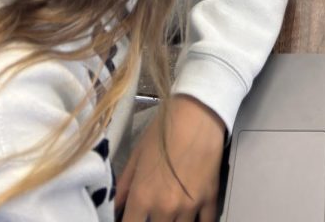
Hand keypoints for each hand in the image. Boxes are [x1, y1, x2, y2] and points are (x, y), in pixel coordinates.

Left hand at [116, 95, 225, 221]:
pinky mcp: (210, 199)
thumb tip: (114, 208)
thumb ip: (123, 186)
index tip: (131, 219)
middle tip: (152, 212)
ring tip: (170, 213)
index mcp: (142, 196)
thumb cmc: (165, 129)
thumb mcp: (137, 155)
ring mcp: (189, 206)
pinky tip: (191, 218)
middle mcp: (165, 208)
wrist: (198, 112)